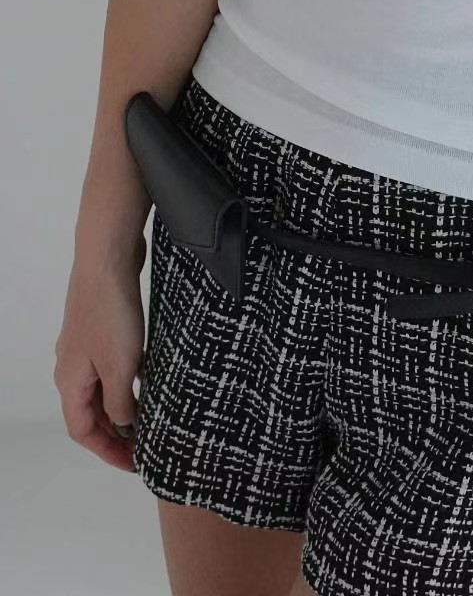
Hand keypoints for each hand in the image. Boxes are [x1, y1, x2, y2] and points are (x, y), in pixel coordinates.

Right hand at [54, 243, 145, 472]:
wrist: (108, 258)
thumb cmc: (110, 310)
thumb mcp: (120, 366)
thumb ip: (121, 402)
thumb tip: (125, 425)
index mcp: (70, 381)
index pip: (83, 431)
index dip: (108, 451)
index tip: (135, 463)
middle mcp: (73, 366)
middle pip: (92, 412)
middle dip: (117, 432)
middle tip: (147, 446)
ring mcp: (86, 345)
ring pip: (104, 387)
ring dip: (125, 404)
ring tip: (153, 417)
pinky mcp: (103, 327)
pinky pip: (114, 364)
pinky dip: (130, 379)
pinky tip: (152, 378)